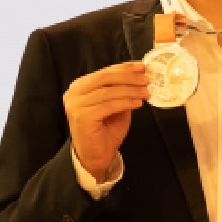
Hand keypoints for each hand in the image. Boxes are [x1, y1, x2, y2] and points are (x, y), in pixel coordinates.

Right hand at [63, 62, 147, 181]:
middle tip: (147, 80)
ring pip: (108, 91)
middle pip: (105, 78)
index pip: (105, 72)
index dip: (125, 68)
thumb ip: (122, 90)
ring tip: (146, 93)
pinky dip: (126, 102)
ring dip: (131, 91)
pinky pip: (109, 105)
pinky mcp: (82, 116)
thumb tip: (141, 76)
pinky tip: (138, 103)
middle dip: (129, 77)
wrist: (95, 154)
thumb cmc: (106, 130)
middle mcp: (74, 93)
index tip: (143, 67)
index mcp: (81, 86)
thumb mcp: (116, 105)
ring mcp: (76, 105)